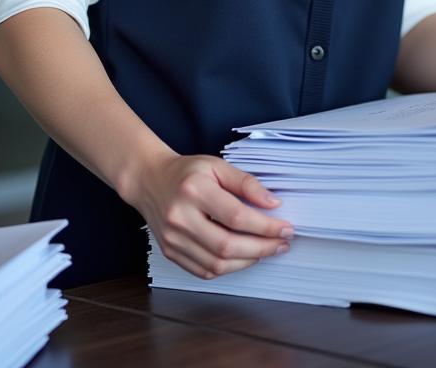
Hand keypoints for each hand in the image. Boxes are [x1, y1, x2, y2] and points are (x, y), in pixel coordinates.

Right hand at [127, 151, 293, 279]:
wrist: (150, 180)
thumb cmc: (186, 172)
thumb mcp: (217, 165)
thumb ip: (246, 183)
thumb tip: (273, 203)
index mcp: (194, 190)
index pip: (236, 216)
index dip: (265, 226)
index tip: (286, 228)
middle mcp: (180, 218)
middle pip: (227, 245)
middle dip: (262, 248)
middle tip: (282, 243)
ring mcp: (173, 240)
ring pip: (216, 264)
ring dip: (248, 261)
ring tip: (267, 251)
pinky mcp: (171, 253)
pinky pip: (204, 270)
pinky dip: (228, 268)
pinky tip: (243, 258)